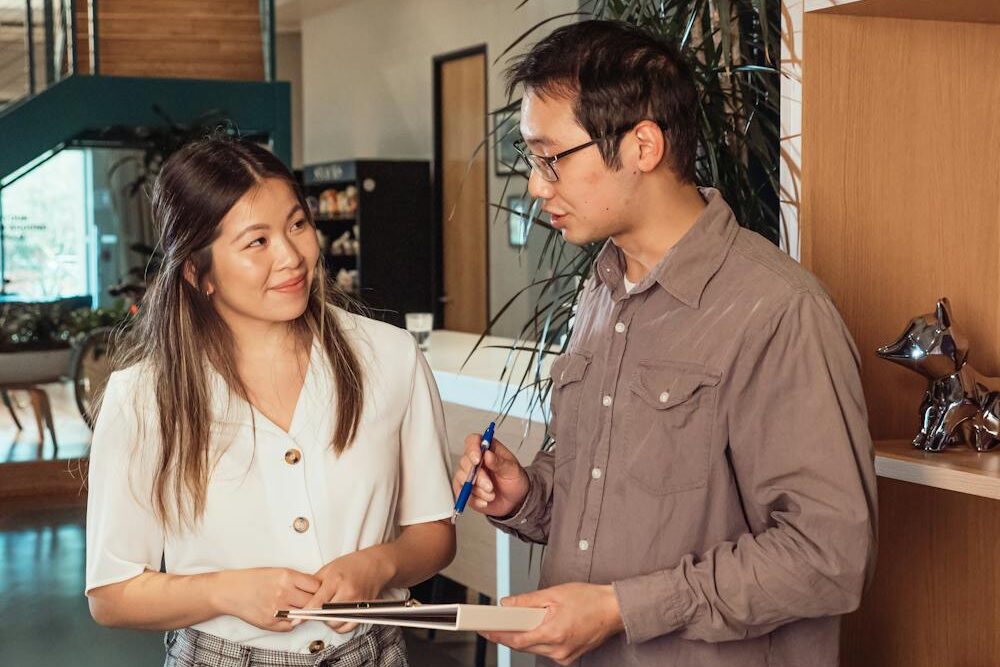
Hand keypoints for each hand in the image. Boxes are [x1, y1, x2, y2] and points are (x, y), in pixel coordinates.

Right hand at [214, 567, 320, 631]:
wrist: (231, 590)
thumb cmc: (254, 579)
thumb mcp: (278, 572)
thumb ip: (297, 579)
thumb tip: (315, 587)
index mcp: (287, 576)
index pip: (316, 586)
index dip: (320, 589)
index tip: (320, 591)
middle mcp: (284, 592)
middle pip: (312, 602)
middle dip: (314, 602)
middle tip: (311, 602)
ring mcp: (277, 609)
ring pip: (303, 616)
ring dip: (304, 614)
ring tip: (298, 608)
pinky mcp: (270, 622)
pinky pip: (290, 627)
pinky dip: (292, 623)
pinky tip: (288, 616)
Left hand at [302, 550, 395, 632]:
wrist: (374, 565)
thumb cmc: (351, 565)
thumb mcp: (328, 569)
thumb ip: (314, 584)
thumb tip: (300, 599)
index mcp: (335, 581)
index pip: (317, 603)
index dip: (305, 613)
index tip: (296, 619)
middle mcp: (347, 592)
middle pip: (326, 616)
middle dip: (317, 616)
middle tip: (316, 609)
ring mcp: (357, 602)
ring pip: (336, 623)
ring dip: (328, 621)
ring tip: (327, 611)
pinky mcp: (364, 609)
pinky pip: (348, 627)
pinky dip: (340, 626)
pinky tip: (336, 618)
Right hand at [451, 434, 529, 517]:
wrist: (515, 500)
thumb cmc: (515, 480)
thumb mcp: (513, 470)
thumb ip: (500, 462)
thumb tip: (488, 454)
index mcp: (488, 449)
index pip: (473, 441)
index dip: (472, 448)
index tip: (477, 460)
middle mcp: (476, 460)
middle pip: (465, 461)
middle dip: (478, 476)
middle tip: (490, 486)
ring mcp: (469, 475)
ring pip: (462, 478)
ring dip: (477, 490)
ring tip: (491, 494)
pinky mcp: (465, 489)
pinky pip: (462, 493)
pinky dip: (474, 499)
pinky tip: (485, 500)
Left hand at [480, 583, 624, 665]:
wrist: (613, 610)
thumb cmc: (589, 600)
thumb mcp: (554, 594)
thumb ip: (527, 601)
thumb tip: (507, 604)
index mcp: (554, 632)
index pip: (516, 640)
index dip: (497, 635)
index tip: (484, 629)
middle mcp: (558, 649)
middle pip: (523, 645)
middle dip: (511, 632)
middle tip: (500, 619)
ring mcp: (564, 656)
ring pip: (533, 648)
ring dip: (526, 635)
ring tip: (530, 618)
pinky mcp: (568, 658)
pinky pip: (545, 650)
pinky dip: (539, 639)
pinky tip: (544, 627)